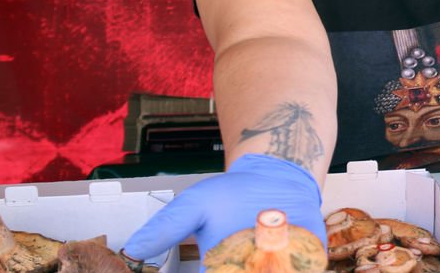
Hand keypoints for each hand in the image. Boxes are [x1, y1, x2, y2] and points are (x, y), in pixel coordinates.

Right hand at [121, 154, 324, 261]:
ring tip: (266, 259)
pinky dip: (303, 270)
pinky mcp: (307, 265)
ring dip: (276, 270)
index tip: (216, 267)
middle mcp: (247, 272)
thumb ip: (168, 226)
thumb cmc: (234, 193)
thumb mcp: (195, 204)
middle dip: (247, 270)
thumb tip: (132, 248)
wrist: (276, 176)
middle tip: (245, 263)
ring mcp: (279, 271)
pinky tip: (292, 260)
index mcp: (219, 272)